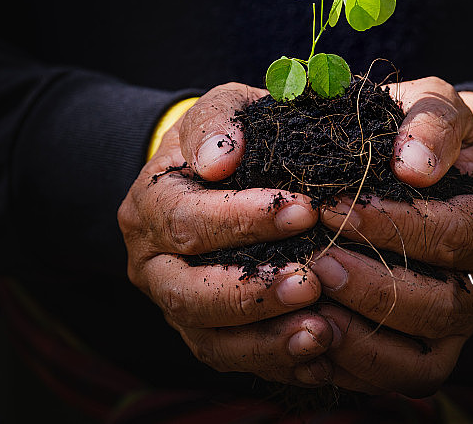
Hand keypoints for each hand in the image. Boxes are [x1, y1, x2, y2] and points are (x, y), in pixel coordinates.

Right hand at [118, 83, 336, 385]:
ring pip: (207, 338)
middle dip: (251, 291)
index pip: (186, 219)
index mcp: (150, 205)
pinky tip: (318, 358)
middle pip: (187, 292)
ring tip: (322, 332)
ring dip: (265, 340)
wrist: (211, 174)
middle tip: (311, 282)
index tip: (304, 211)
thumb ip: (221, 123)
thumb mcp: (222, 110)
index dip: (242, 219)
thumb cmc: (226, 139)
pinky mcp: (202, 333)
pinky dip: (273, 362)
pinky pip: (231, 360)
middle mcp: (151, 262)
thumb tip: (219, 157)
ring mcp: (174, 304)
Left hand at [311, 77, 472, 395]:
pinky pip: (401, 377)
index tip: (333, 207)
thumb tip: (414, 166)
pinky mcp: (429, 351)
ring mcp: (461, 325)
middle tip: (315, 262)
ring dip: (360, 334)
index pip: (451, 235)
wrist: (422, 167)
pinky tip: (309, 340)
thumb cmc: (423, 134)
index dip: (391, 225)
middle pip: (440, 304)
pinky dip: (357, 366)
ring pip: (421, 355)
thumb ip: (430, 122)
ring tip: (308, 304)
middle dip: (372, 284)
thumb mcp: (433, 104)